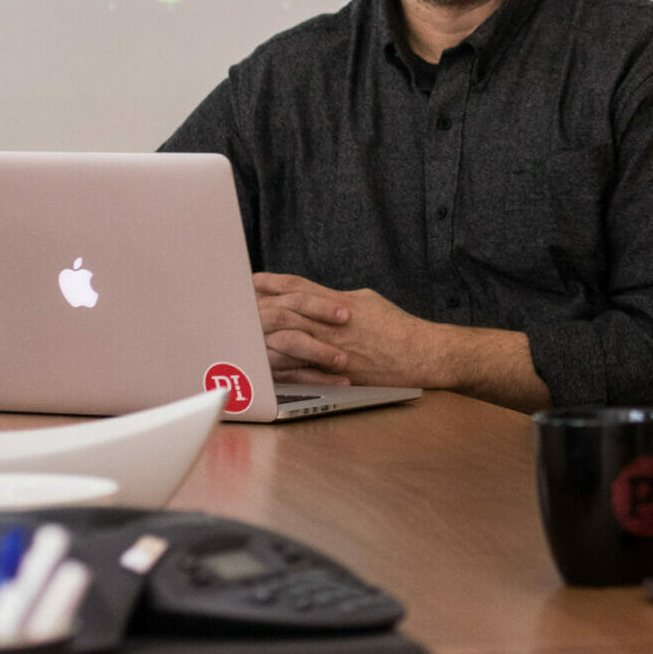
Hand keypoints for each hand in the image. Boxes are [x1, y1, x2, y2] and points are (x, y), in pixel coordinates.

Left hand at [255, 272, 440, 387]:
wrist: (419, 354)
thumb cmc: (398, 327)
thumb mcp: (367, 300)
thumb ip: (337, 298)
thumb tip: (320, 297)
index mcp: (336, 300)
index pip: (294, 286)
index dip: (268, 283)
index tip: (248, 281)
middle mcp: (329, 322)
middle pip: (281, 310)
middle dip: (254, 310)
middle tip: (232, 310)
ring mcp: (329, 347)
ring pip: (282, 340)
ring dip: (258, 340)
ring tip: (238, 339)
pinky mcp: (331, 372)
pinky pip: (295, 370)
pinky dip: (274, 367)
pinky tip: (258, 366)